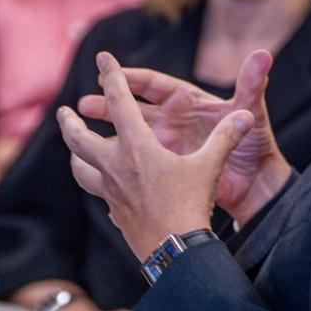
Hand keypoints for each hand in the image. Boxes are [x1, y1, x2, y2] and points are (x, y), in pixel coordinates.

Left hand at [59, 51, 253, 258]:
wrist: (175, 251)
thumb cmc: (191, 205)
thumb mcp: (209, 167)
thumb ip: (224, 138)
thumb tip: (245, 116)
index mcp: (137, 146)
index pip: (119, 102)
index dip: (112, 76)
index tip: (102, 59)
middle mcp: (115, 165)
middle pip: (78, 137)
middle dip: (70, 121)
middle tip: (65, 110)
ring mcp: (109, 190)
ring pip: (79, 166)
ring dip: (75, 153)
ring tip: (74, 147)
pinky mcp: (112, 211)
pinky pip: (96, 191)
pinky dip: (93, 181)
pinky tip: (100, 183)